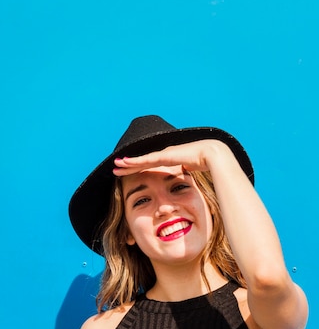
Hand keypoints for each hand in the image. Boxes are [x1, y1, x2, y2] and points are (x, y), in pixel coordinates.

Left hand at [112, 140, 226, 175]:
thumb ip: (187, 171)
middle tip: (117, 167)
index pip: (151, 163)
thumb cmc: (207, 162)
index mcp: (171, 157)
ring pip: (141, 159)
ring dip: (127, 163)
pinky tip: (123, 163)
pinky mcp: (164, 156)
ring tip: (115, 165)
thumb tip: (187, 174)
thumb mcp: (193, 169)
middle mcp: (165, 154)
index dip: (139, 166)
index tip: (129, 169)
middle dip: (129, 165)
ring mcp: (164, 154)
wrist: (213, 155)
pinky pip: (145, 160)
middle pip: (143, 160)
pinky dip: (133, 162)